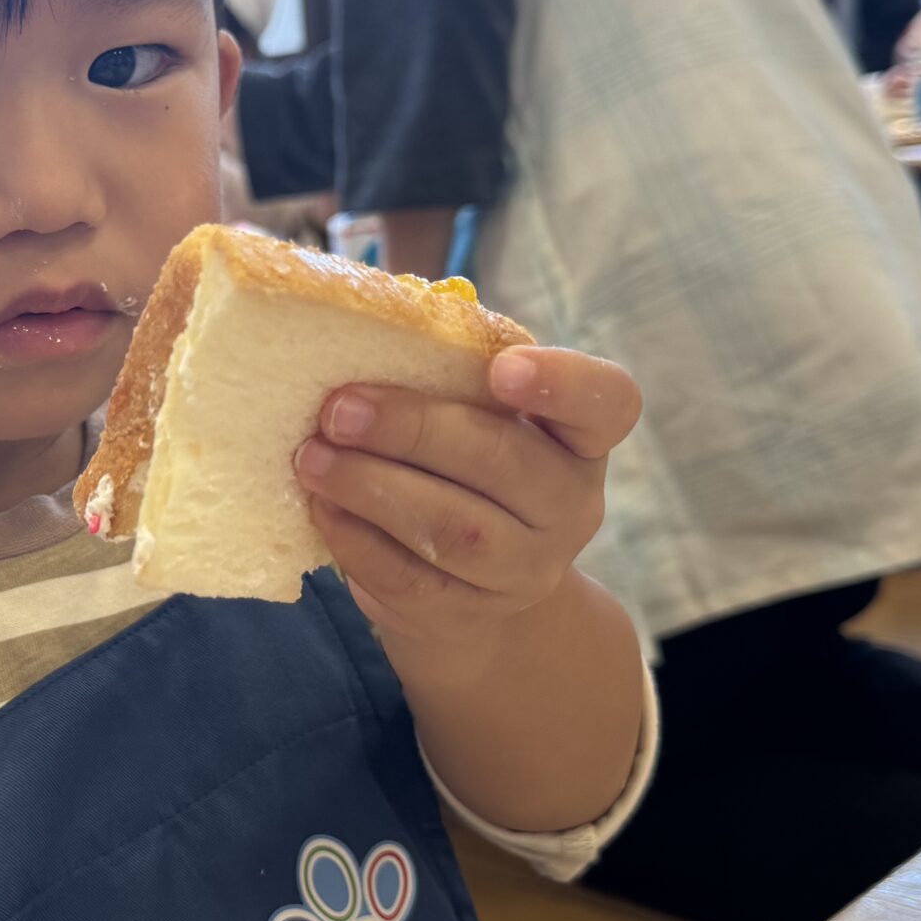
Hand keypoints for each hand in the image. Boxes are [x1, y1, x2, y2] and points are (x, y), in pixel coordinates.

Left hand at [294, 345, 640, 661]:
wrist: (465, 582)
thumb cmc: (461, 462)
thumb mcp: (472, 412)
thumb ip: (446, 368)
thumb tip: (381, 309)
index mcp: (580, 437)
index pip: (607, 402)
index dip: (562, 382)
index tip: (501, 368)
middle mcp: (570, 505)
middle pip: (505, 464)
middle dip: (413, 432)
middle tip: (338, 409)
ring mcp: (526, 569)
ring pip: (456, 530)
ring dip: (373, 488)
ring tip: (313, 458)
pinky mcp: (468, 612)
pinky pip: (410, 578)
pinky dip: (356, 539)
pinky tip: (321, 506)